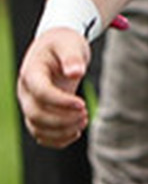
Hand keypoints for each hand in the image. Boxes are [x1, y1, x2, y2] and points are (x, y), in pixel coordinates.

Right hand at [17, 29, 91, 147]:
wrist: (56, 46)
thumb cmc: (64, 43)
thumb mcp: (70, 43)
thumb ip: (72, 57)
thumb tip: (75, 73)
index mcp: (31, 73)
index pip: (41, 93)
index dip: (61, 102)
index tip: (82, 104)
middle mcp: (26, 91)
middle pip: (36, 114)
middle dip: (62, 120)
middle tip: (86, 114)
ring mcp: (30, 103)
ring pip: (37, 127)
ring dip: (61, 131)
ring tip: (84, 122)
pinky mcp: (38, 111)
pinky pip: (40, 133)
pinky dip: (56, 139)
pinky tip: (75, 133)